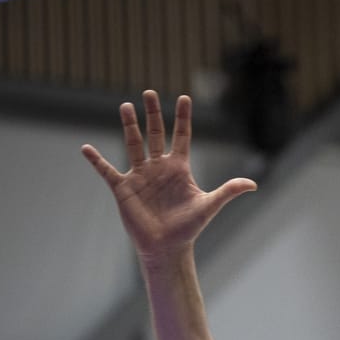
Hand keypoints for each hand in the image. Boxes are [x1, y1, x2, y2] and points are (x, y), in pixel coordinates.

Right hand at [82, 90, 255, 264]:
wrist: (168, 247)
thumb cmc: (189, 228)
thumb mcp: (210, 206)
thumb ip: (228, 191)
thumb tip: (253, 184)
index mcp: (179, 168)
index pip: (181, 137)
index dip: (183, 118)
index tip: (185, 97)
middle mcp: (158, 167)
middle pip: (155, 134)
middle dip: (153, 114)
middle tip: (149, 92)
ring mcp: (140, 176)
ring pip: (133, 144)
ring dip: (129, 126)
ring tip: (126, 106)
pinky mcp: (124, 188)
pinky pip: (107, 171)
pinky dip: (96, 160)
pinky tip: (86, 148)